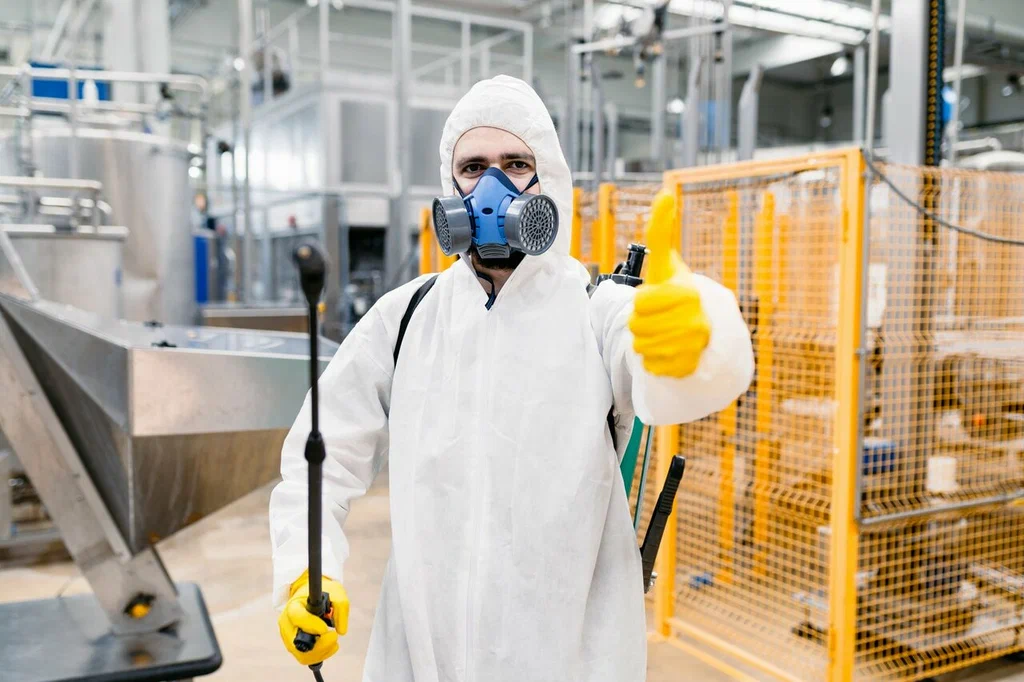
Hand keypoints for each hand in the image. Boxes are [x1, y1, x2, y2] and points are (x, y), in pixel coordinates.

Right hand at [278, 571, 349, 666]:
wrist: (311, 595)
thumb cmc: (323, 593)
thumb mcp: (336, 592)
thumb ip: (341, 608)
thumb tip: (341, 631)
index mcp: (293, 606)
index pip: (297, 618)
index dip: (312, 625)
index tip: (326, 628)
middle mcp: (286, 623)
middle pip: (297, 643)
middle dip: (319, 644)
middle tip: (334, 636)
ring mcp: (288, 636)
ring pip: (301, 654)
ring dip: (321, 652)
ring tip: (334, 642)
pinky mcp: (293, 645)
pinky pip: (304, 657)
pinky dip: (319, 655)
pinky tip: (330, 646)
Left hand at [628, 191, 710, 377]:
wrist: (704, 331)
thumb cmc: (676, 293)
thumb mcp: (667, 265)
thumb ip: (661, 233)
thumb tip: (663, 194)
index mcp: (687, 293)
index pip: (640, 303)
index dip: (641, 302)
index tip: (653, 299)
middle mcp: (695, 321)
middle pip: (636, 327)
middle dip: (639, 323)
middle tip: (656, 319)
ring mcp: (693, 347)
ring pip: (641, 347)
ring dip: (644, 341)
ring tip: (661, 333)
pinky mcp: (688, 368)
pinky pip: (650, 366)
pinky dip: (652, 361)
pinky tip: (667, 351)